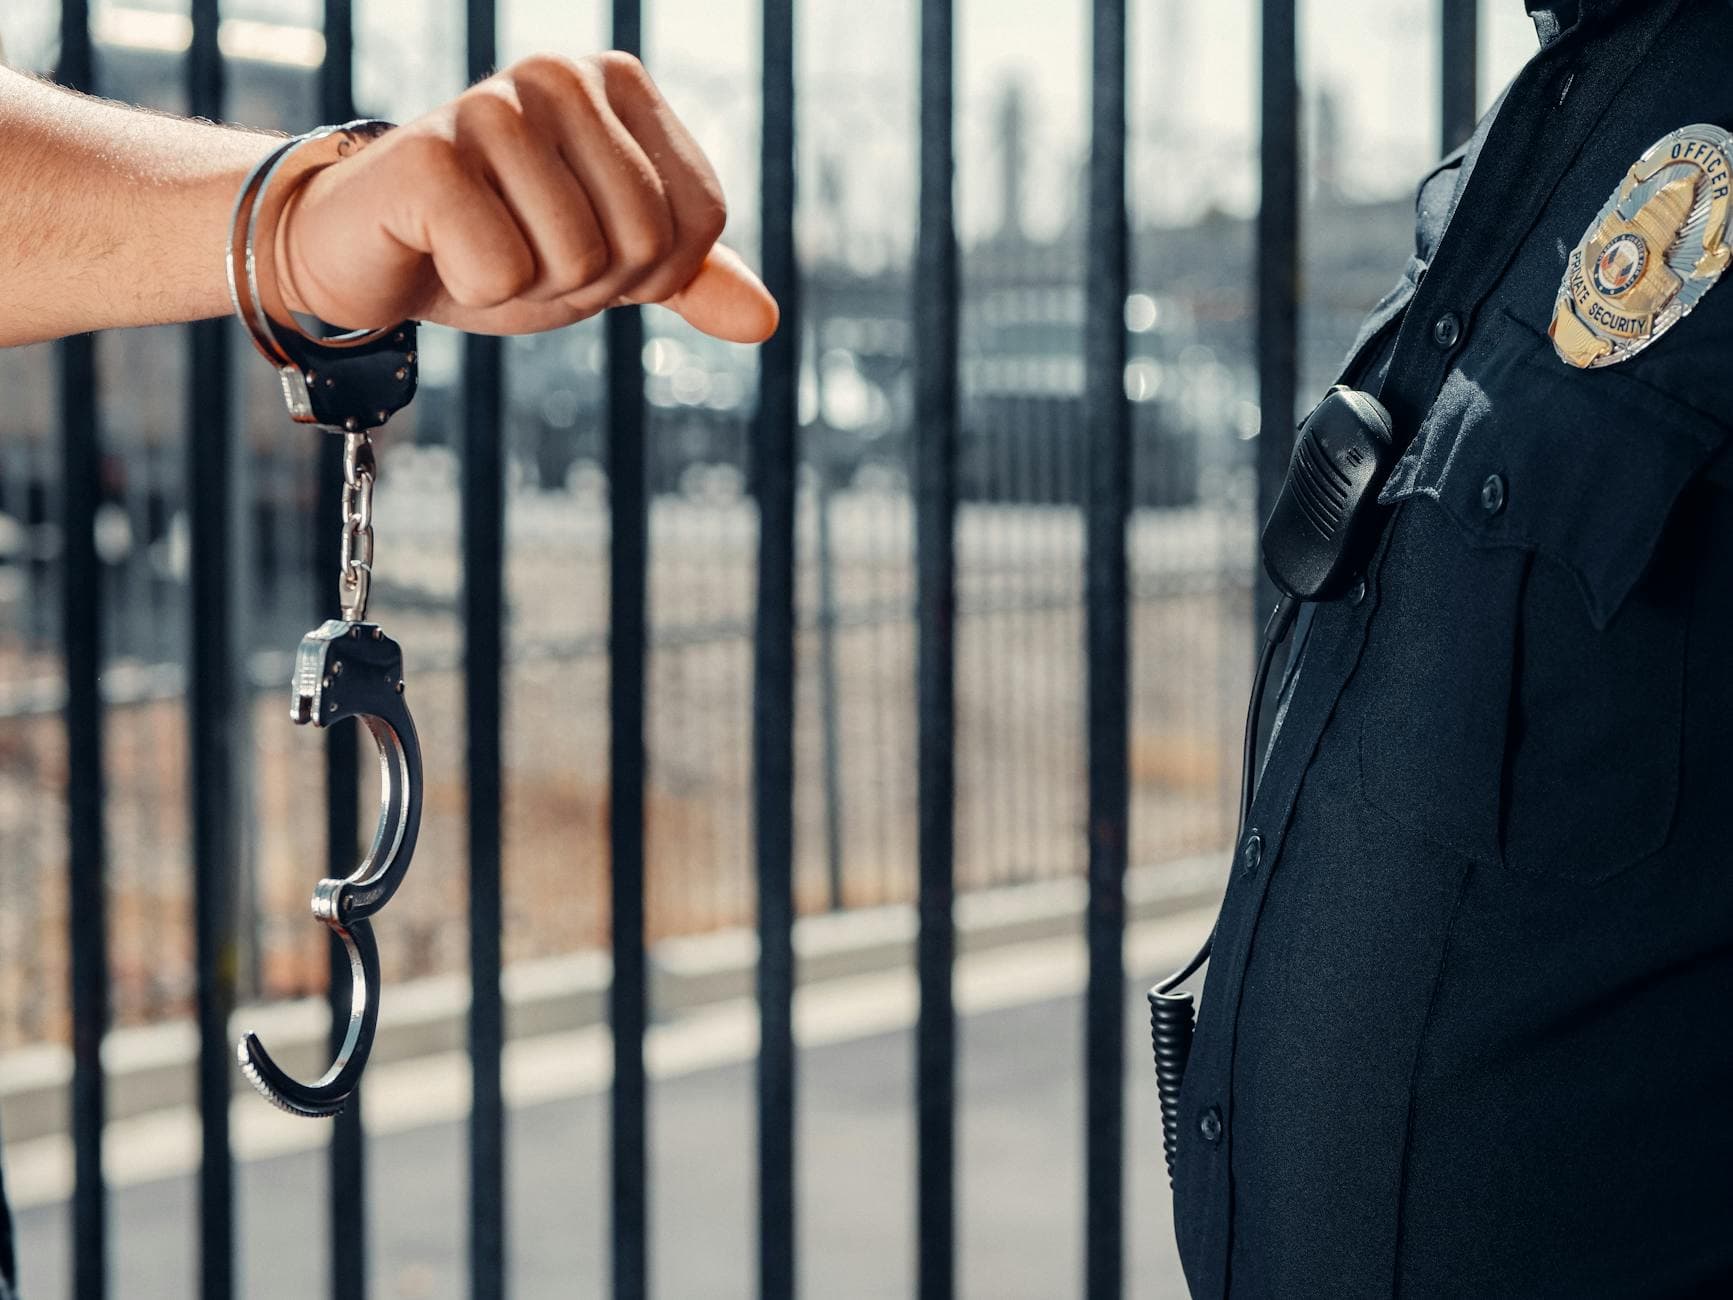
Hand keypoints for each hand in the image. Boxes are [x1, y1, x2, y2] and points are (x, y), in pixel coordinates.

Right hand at [273, 52, 777, 343]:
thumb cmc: (496, 242)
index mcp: (618, 83)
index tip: (579, 244)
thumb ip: (689, 279)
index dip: (648, 270)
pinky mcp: (429, 154)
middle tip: (522, 249)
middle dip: (588, 281)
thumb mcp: (608, 262)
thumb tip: (763, 320)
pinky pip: (504, 271)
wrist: (374, 254)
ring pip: (579, 259)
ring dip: (529, 286)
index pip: (699, 219)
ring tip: (478, 245)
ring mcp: (492, 105)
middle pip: (645, 240)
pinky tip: (438, 248)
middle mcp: (561, 74)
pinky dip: (473, 287)